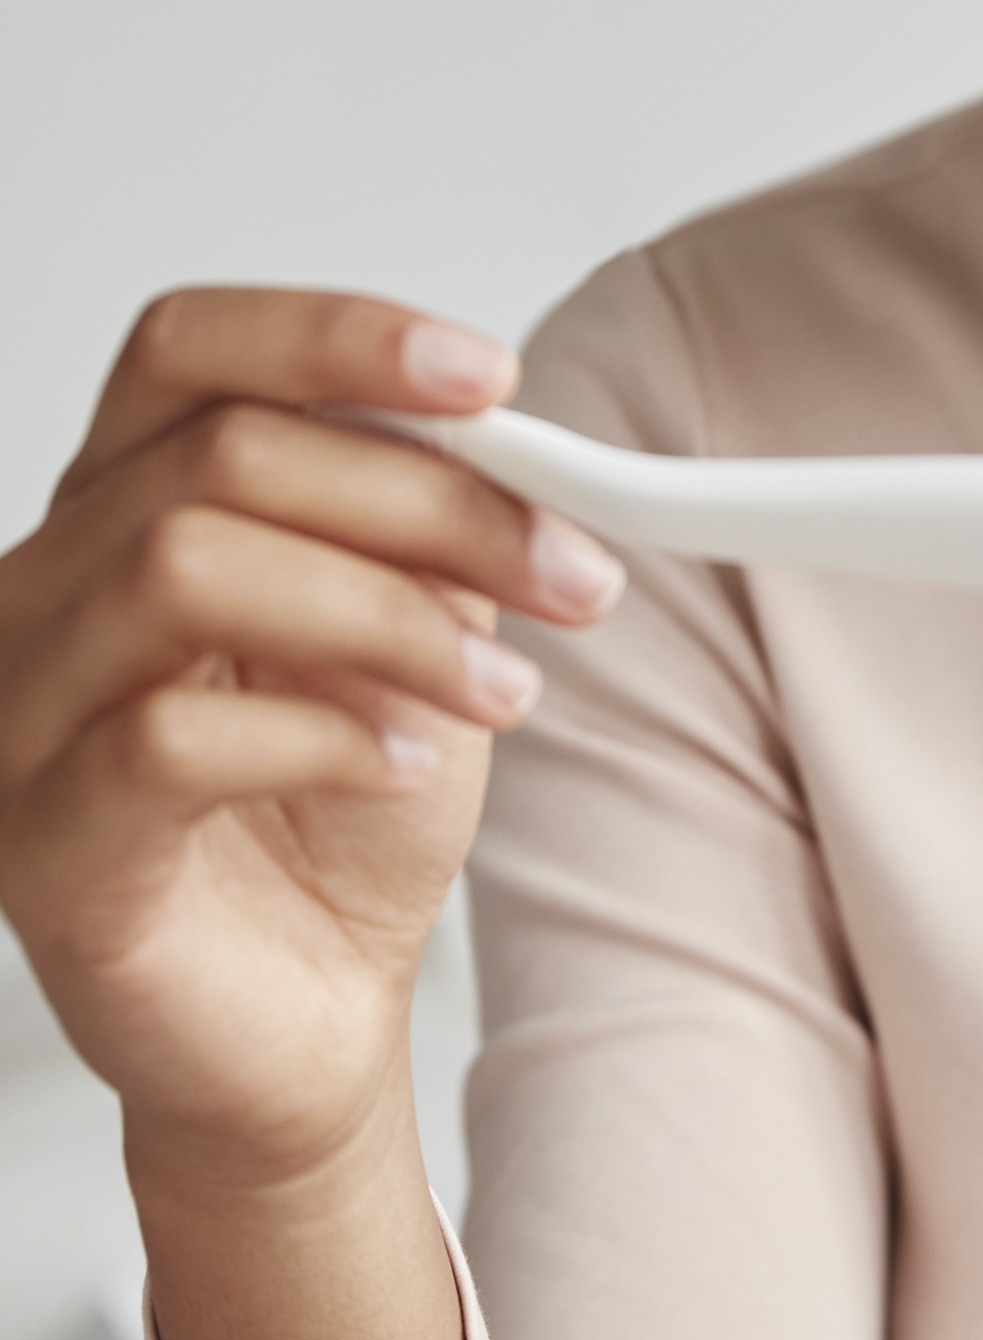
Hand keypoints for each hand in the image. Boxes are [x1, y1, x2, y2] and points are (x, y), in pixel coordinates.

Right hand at [0, 287, 624, 1183]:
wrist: (311, 1003)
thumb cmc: (349, 810)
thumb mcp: (417, 637)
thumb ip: (427, 539)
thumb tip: (511, 448)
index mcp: (134, 505)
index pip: (193, 351)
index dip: (338, 336)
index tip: (494, 381)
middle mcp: (51, 585)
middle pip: (224, 452)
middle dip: (434, 504)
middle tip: (571, 570)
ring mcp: (25, 710)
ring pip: (186, 564)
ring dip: (390, 616)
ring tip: (506, 695)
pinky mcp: (43, 842)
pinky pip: (164, 737)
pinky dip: (323, 733)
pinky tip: (403, 767)